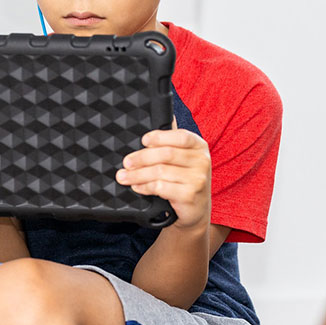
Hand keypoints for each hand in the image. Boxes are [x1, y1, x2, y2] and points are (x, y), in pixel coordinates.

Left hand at [115, 116, 210, 230]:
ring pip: (160, 172)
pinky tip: (137, 187)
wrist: (196, 211)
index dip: (160, 137)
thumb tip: (166, 114)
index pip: (180, 136)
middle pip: (166, 154)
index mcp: (199, 146)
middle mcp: (202, 161)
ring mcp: (197, 179)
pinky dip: (145, 186)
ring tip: (124, 176)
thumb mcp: (184, 158)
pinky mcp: (189, 195)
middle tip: (126, 162)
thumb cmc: (185, 179)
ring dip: (137, 174)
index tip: (143, 140)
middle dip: (141, 157)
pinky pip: (161, 187)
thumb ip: (173, 140)